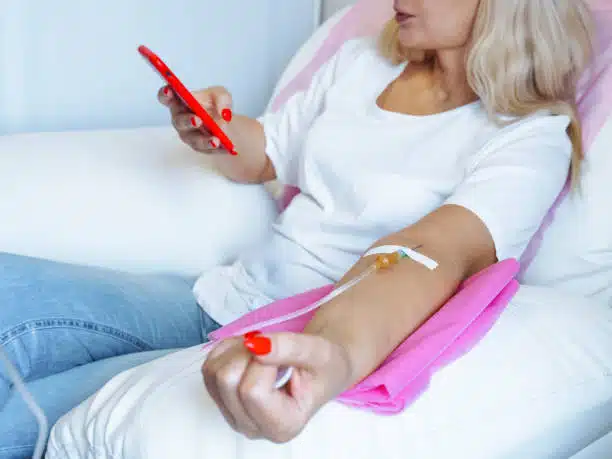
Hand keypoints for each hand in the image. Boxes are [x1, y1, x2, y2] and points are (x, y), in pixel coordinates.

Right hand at [159, 85, 232, 153]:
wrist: (226, 123)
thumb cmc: (215, 105)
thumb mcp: (220, 94)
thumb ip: (221, 97)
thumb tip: (223, 112)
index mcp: (180, 102)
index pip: (166, 98)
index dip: (165, 95)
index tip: (169, 91)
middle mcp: (180, 120)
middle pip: (179, 121)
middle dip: (188, 121)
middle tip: (198, 120)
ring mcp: (189, 136)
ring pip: (194, 139)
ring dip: (204, 140)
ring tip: (216, 140)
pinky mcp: (200, 148)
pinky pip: (208, 149)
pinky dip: (218, 148)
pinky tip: (227, 147)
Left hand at [201, 332, 351, 442]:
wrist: (320, 368)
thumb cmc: (323, 365)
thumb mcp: (318, 352)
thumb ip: (290, 348)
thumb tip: (257, 345)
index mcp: (283, 426)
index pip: (252, 392)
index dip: (265, 362)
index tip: (285, 355)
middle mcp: (254, 427)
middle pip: (227, 381)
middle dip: (249, 353)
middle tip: (274, 350)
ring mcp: (233, 415)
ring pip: (215, 373)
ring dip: (238, 351)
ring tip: (266, 353)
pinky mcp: (220, 399)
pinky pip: (209, 367)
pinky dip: (228, 351)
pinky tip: (252, 354)